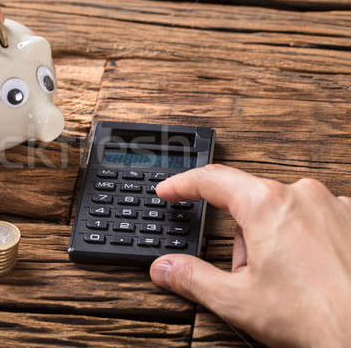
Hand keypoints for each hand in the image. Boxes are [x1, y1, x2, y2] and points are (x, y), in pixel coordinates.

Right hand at [151, 164, 350, 347]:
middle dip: (241, 238)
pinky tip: (310, 274)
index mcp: (268, 205)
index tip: (169, 191)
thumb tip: (165, 268)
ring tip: (286, 281)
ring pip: (282, 213)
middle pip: (249, 204)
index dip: (182, 185)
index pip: (211, 180)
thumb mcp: (238, 301)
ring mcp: (334, 205)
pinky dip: (302, 242)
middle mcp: (303, 195)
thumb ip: (192, 278)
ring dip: (272, 240)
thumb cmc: (320, 318)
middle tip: (248, 276)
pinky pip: (313, 220)